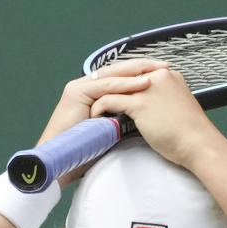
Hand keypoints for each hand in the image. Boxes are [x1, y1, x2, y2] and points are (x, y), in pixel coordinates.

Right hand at [37, 59, 168, 185]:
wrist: (61, 161)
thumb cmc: (83, 152)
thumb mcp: (110, 131)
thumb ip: (122, 119)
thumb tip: (144, 117)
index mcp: (93, 94)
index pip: (120, 78)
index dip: (141, 74)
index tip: (163, 73)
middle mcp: (85, 87)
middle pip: (118, 72)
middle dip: (142, 67)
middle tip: (164, 65)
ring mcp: (79, 88)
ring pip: (113, 75)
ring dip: (137, 72)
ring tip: (158, 70)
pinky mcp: (76, 93)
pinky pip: (106, 86)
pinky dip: (126, 84)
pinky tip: (143, 83)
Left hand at [90, 67, 219, 169]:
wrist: (198, 144)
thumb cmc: (191, 134)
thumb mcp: (178, 109)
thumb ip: (164, 102)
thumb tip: (154, 110)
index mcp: (169, 76)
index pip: (137, 75)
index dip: (122, 85)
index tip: (112, 95)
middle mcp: (158, 76)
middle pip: (124, 77)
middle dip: (109, 89)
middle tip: (95, 100)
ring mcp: (148, 88)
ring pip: (115, 87)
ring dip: (101, 98)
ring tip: (92, 110)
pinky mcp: (140, 103)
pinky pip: (110, 100)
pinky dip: (100, 108)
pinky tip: (95, 117)